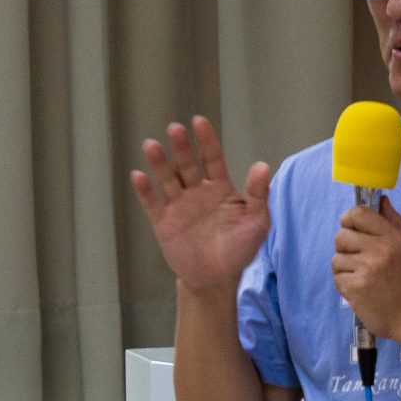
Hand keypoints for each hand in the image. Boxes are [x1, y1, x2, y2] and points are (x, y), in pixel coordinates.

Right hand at [130, 117, 272, 292]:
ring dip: (159, 163)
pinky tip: (138, 176)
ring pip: (167, 179)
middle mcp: (197, 192)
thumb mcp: (256, 222)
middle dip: (181, 147)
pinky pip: (152, 203)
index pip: (212, 158)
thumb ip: (258, 195)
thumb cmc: (239, 249)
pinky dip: (145, 191)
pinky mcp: (163, 222)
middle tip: (175, 129)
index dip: (206, 141)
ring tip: (151, 145)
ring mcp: (178, 206)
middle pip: (187, 165)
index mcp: (220, 189)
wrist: (216, 279)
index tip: (199, 121)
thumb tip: (263, 165)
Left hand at [332, 197, 400, 350]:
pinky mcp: (356, 287)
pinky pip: (337, 278)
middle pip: (341, 235)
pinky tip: (361, 290)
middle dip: (345, 247)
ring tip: (362, 278)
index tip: (352, 229)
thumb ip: (394, 222)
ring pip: (336, 259)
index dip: (349, 219)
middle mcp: (379, 250)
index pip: (358, 214)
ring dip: (345, 269)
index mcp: (392, 237)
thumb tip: (381, 200)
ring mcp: (366, 269)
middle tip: (359, 259)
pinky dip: (345, 286)